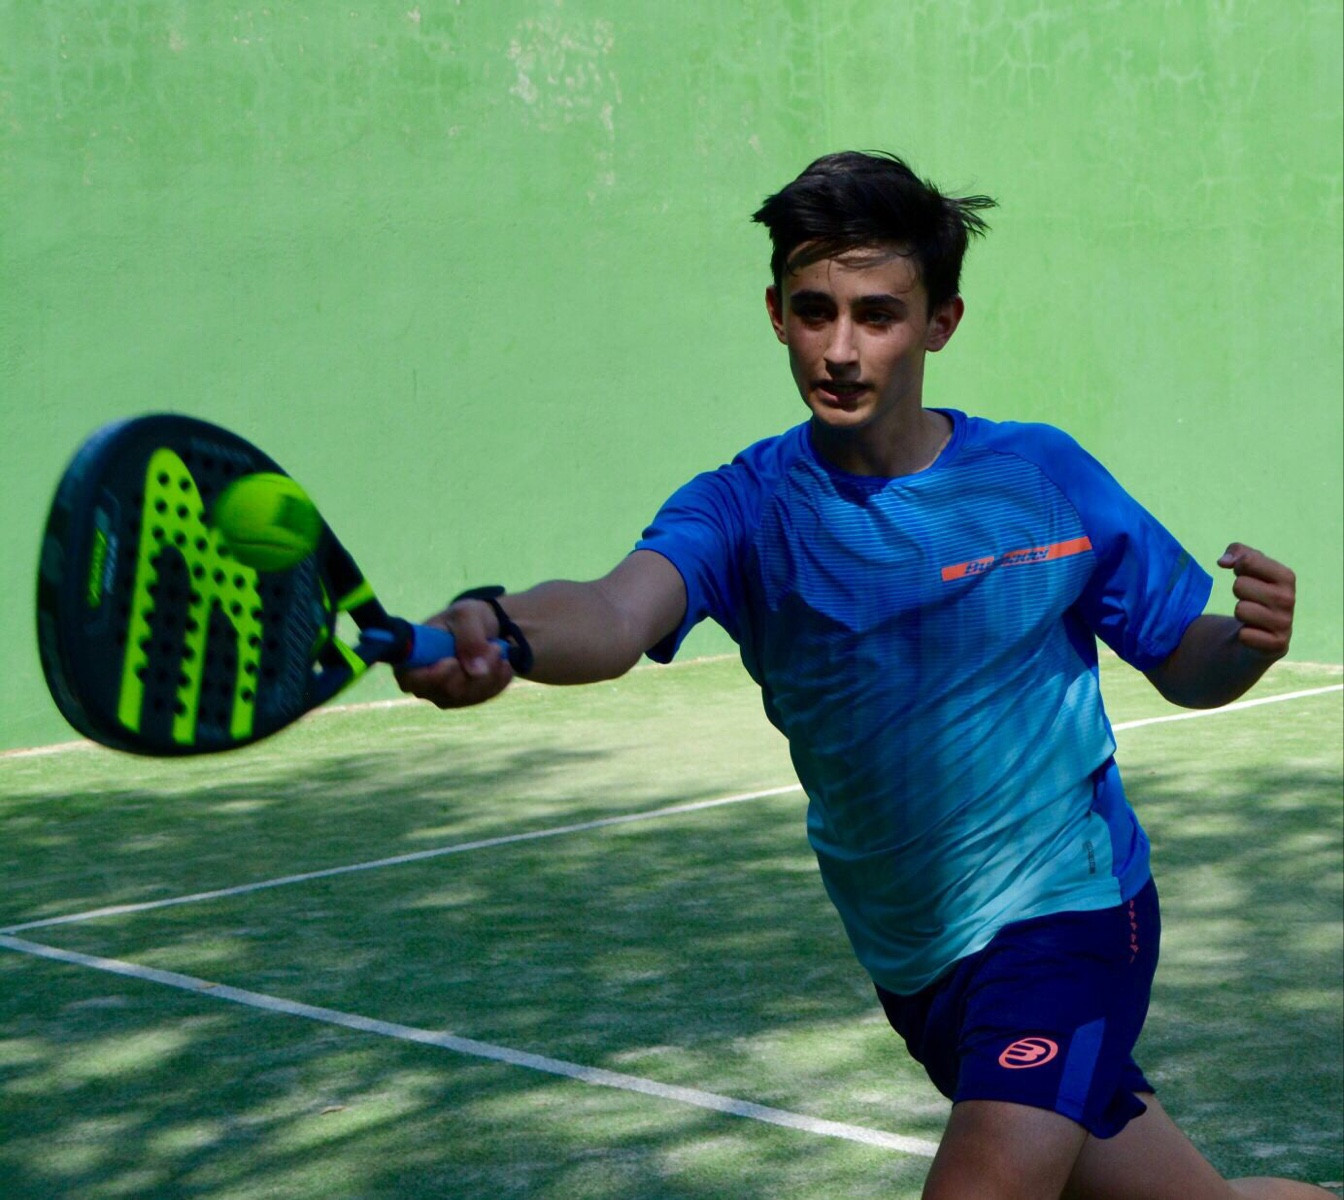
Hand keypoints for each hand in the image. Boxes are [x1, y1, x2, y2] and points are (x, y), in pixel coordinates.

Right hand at [393, 598, 513, 708]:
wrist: (486, 627)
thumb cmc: (465, 618)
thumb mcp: (468, 615)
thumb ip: (470, 639)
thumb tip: (476, 672)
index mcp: (412, 657)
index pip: (409, 679)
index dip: (432, 676)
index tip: (453, 661)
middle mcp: (423, 682)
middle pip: (446, 692)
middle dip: (474, 670)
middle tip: (494, 646)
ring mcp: (443, 694)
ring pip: (468, 696)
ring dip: (490, 672)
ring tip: (498, 649)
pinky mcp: (464, 699)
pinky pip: (483, 697)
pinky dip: (498, 679)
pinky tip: (503, 663)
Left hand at [1216, 543, 1294, 658]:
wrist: (1257, 634)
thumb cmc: (1251, 595)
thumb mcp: (1246, 567)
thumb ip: (1237, 552)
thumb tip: (1224, 562)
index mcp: (1285, 577)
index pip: (1249, 561)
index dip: (1238, 566)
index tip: (1242, 573)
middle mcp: (1288, 599)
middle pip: (1239, 586)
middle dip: (1237, 592)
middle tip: (1248, 600)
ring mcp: (1284, 624)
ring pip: (1241, 610)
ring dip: (1239, 614)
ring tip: (1251, 617)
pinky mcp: (1278, 646)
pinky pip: (1245, 635)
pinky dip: (1243, 635)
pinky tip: (1253, 634)